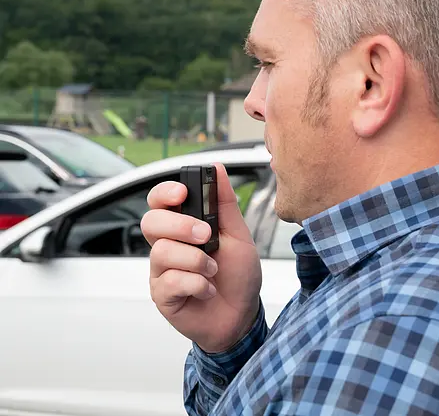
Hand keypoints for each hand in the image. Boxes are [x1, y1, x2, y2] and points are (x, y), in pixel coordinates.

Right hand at [141, 163, 261, 352]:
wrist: (242, 315)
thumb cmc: (238, 275)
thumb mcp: (238, 234)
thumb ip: (225, 203)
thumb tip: (217, 168)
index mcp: (183, 226)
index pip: (159, 201)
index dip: (164, 193)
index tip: (182, 194)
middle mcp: (168, 244)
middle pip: (151, 222)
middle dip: (180, 226)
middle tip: (206, 236)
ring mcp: (162, 270)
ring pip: (162, 251)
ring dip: (196, 260)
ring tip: (212, 270)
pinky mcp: (162, 294)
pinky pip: (170, 281)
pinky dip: (197, 284)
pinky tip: (207, 289)